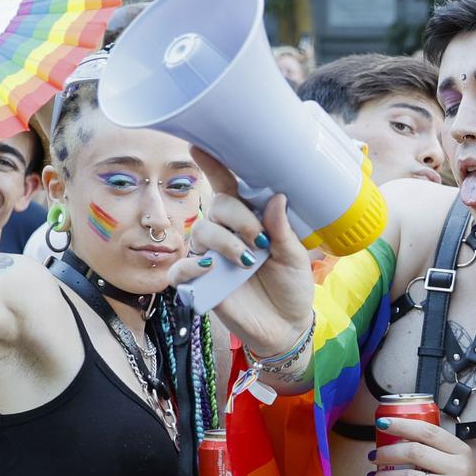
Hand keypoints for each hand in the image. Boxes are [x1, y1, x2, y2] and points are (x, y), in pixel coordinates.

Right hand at [173, 155, 315, 355]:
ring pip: (200, 232)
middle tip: (259, 239)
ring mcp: (212, 258)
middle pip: (216, 207)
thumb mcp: (296, 258)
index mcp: (249, 220)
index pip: (229, 188)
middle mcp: (227, 234)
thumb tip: (277, 198)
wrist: (287, 327)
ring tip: (246, 260)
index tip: (201, 147)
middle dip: (237, 217)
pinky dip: (189, 267)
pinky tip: (208, 269)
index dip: (213, 166)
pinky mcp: (201, 284)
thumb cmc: (291, 288)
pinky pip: (179, 270)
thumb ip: (283, 230)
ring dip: (223, 241)